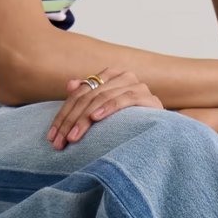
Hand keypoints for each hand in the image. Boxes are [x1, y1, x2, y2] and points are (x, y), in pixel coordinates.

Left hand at [46, 67, 162, 149]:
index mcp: (112, 76)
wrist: (165, 133)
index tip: (52, 137)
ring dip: (84, 119)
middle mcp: (124, 76)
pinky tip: (96, 118)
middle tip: (59, 141)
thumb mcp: (104, 113)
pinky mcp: (148, 98)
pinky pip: (124, 99)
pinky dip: (108, 108)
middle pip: (89, 96)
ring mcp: (137, 85)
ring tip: (73, 137)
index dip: (63, 115)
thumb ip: (88, 97)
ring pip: (102, 98)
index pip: (80, 94)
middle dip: (71, 121)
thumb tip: (70, 84)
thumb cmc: (132, 124)